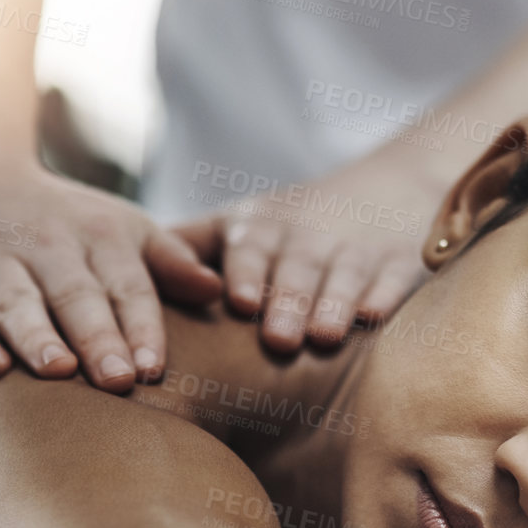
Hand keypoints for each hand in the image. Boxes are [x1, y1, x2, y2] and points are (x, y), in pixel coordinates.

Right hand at [0, 147, 221, 390]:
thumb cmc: (61, 218)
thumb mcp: (119, 228)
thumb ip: (169, 262)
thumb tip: (221, 292)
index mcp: (99, 236)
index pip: (126, 284)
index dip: (141, 324)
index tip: (156, 366)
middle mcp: (46, 246)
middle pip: (76, 295)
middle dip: (97, 336)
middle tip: (119, 381)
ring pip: (17, 302)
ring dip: (37, 337)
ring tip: (59, 372)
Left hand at [182, 156, 431, 352]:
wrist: (388, 188)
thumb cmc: (285, 229)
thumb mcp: (235, 227)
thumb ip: (182, 250)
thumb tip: (127, 281)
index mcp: (261, 230)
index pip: (251, 248)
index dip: (247, 272)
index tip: (240, 300)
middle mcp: (308, 237)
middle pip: (297, 268)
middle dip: (288, 300)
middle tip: (278, 339)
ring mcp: (356, 248)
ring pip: (344, 275)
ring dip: (334, 304)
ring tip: (323, 337)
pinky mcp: (400, 262)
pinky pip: (394, 277)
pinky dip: (387, 295)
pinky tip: (377, 317)